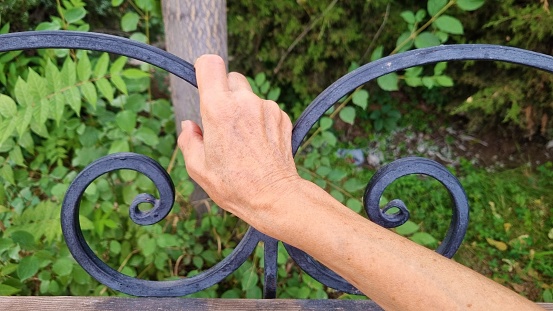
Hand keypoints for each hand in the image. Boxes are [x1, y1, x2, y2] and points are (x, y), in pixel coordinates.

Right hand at [178, 55, 301, 229]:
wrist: (275, 197)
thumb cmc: (234, 186)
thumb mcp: (198, 167)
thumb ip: (189, 140)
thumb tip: (190, 126)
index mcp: (218, 109)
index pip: (210, 64)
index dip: (204, 70)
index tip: (204, 84)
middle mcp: (245, 102)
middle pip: (231, 78)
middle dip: (224, 94)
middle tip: (222, 122)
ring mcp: (267, 107)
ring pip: (249, 95)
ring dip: (244, 109)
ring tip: (243, 140)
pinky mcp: (282, 116)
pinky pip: (265, 108)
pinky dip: (260, 119)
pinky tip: (259, 143)